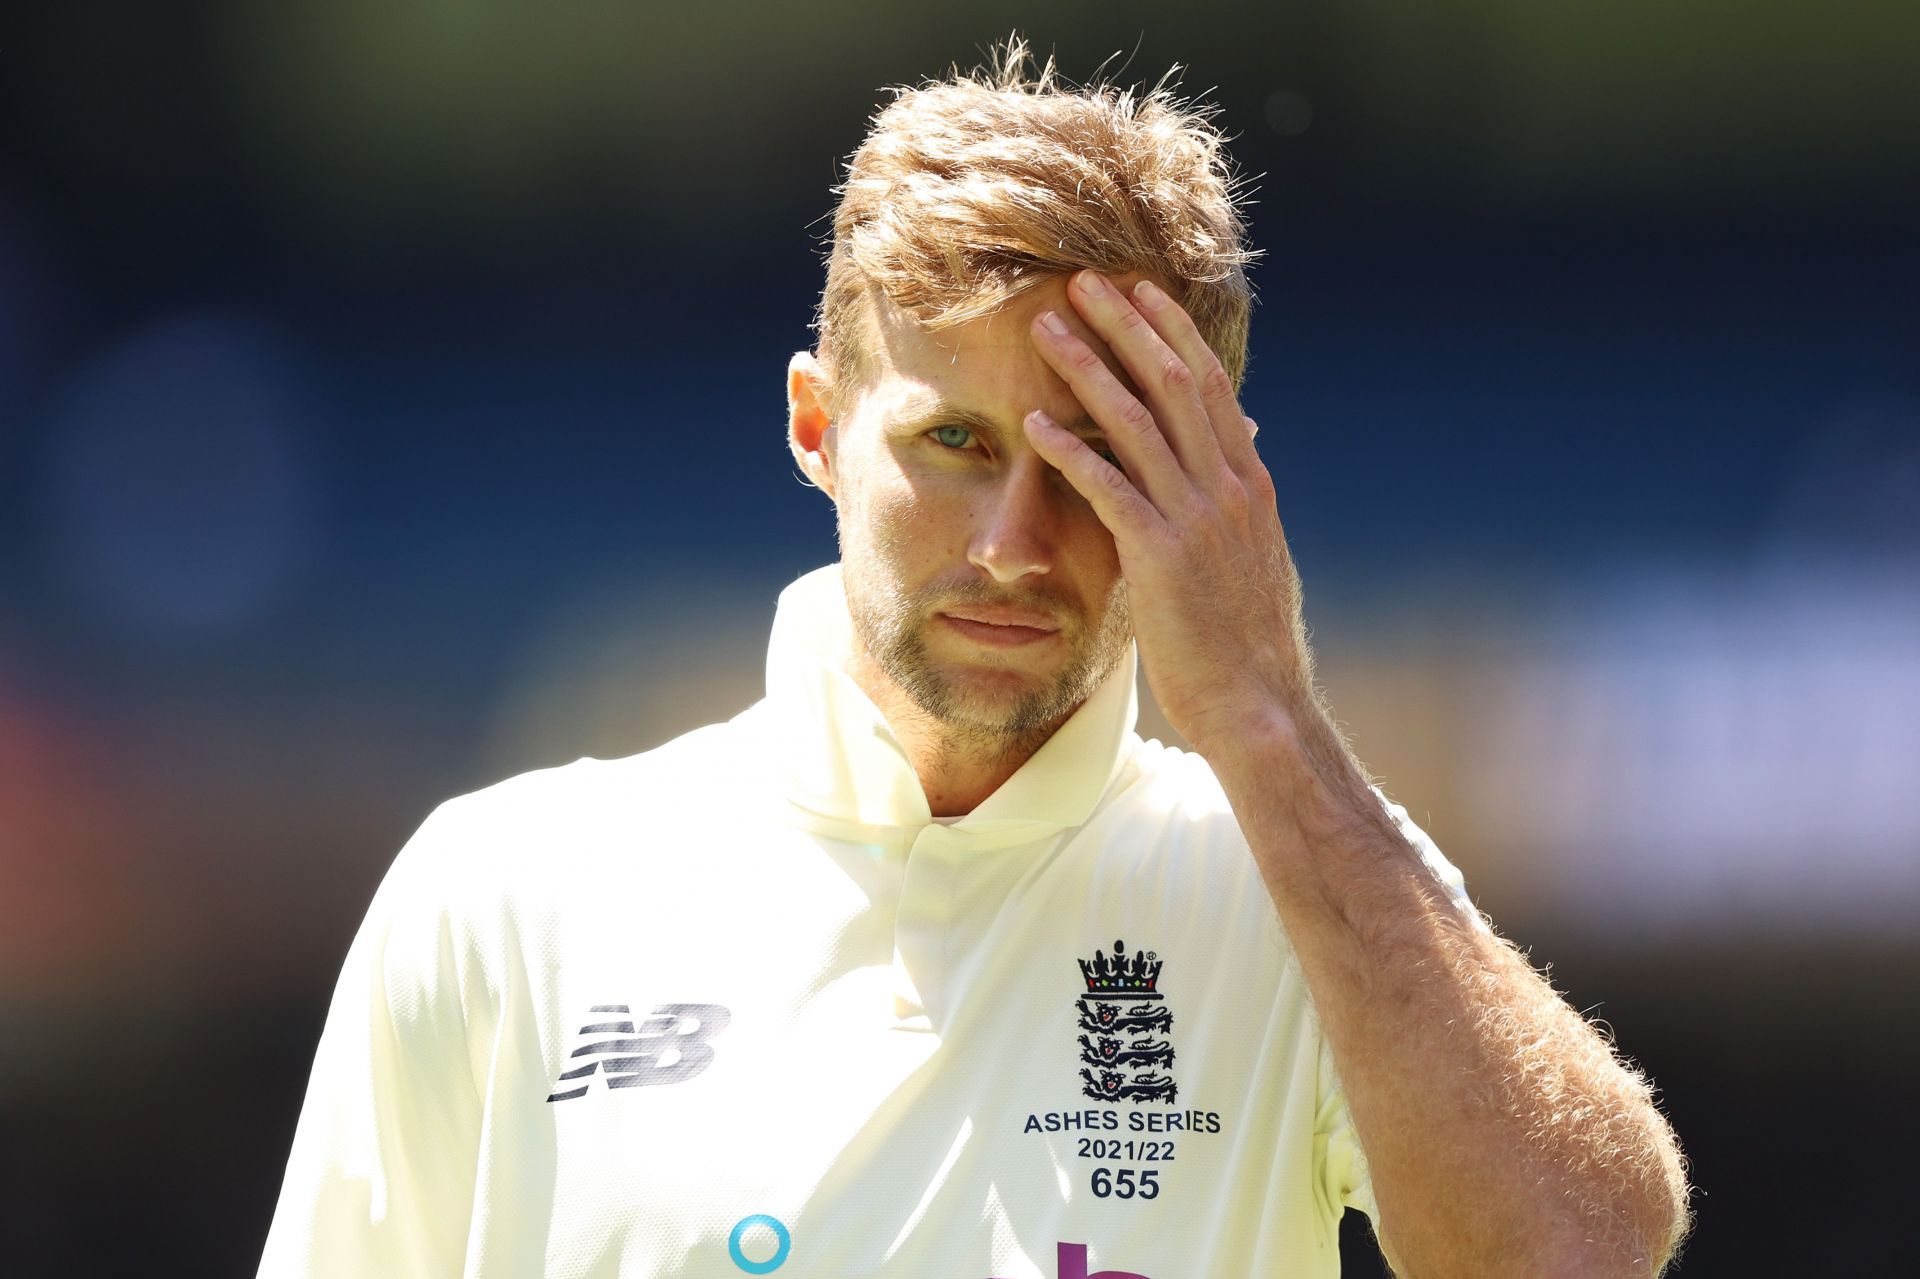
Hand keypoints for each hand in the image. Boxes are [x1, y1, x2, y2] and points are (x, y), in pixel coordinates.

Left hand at [1024, 270, 1311, 760]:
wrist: (1259, 707)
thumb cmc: (1245, 643)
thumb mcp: (1252, 560)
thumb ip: (1233, 508)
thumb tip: (1233, 467)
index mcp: (1249, 484)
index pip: (1209, 387)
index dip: (1174, 333)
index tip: (1142, 291)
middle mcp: (1227, 490)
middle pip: (1173, 382)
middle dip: (1127, 326)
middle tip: (1083, 281)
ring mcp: (1196, 520)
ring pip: (1137, 422)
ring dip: (1087, 369)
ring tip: (1046, 330)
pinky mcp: (1161, 557)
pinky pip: (1109, 489)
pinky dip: (1070, 451)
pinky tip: (1033, 427)